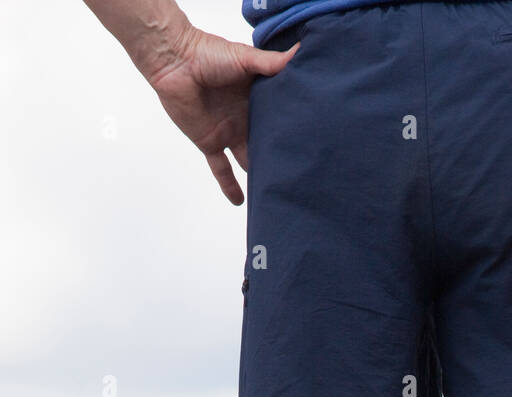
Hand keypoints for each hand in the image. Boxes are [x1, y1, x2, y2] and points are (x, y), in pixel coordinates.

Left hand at [148, 27, 299, 203]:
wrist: (174, 61)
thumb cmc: (207, 53)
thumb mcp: (246, 58)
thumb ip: (272, 62)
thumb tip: (301, 53)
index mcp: (256, 97)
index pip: (279, 117)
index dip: (294, 127)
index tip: (313, 141)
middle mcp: (245, 117)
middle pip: (266, 142)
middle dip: (280, 155)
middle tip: (302, 172)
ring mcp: (228, 132)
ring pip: (248, 160)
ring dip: (260, 174)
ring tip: (280, 191)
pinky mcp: (211, 143)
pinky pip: (222, 170)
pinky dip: (230, 187)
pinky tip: (242, 203)